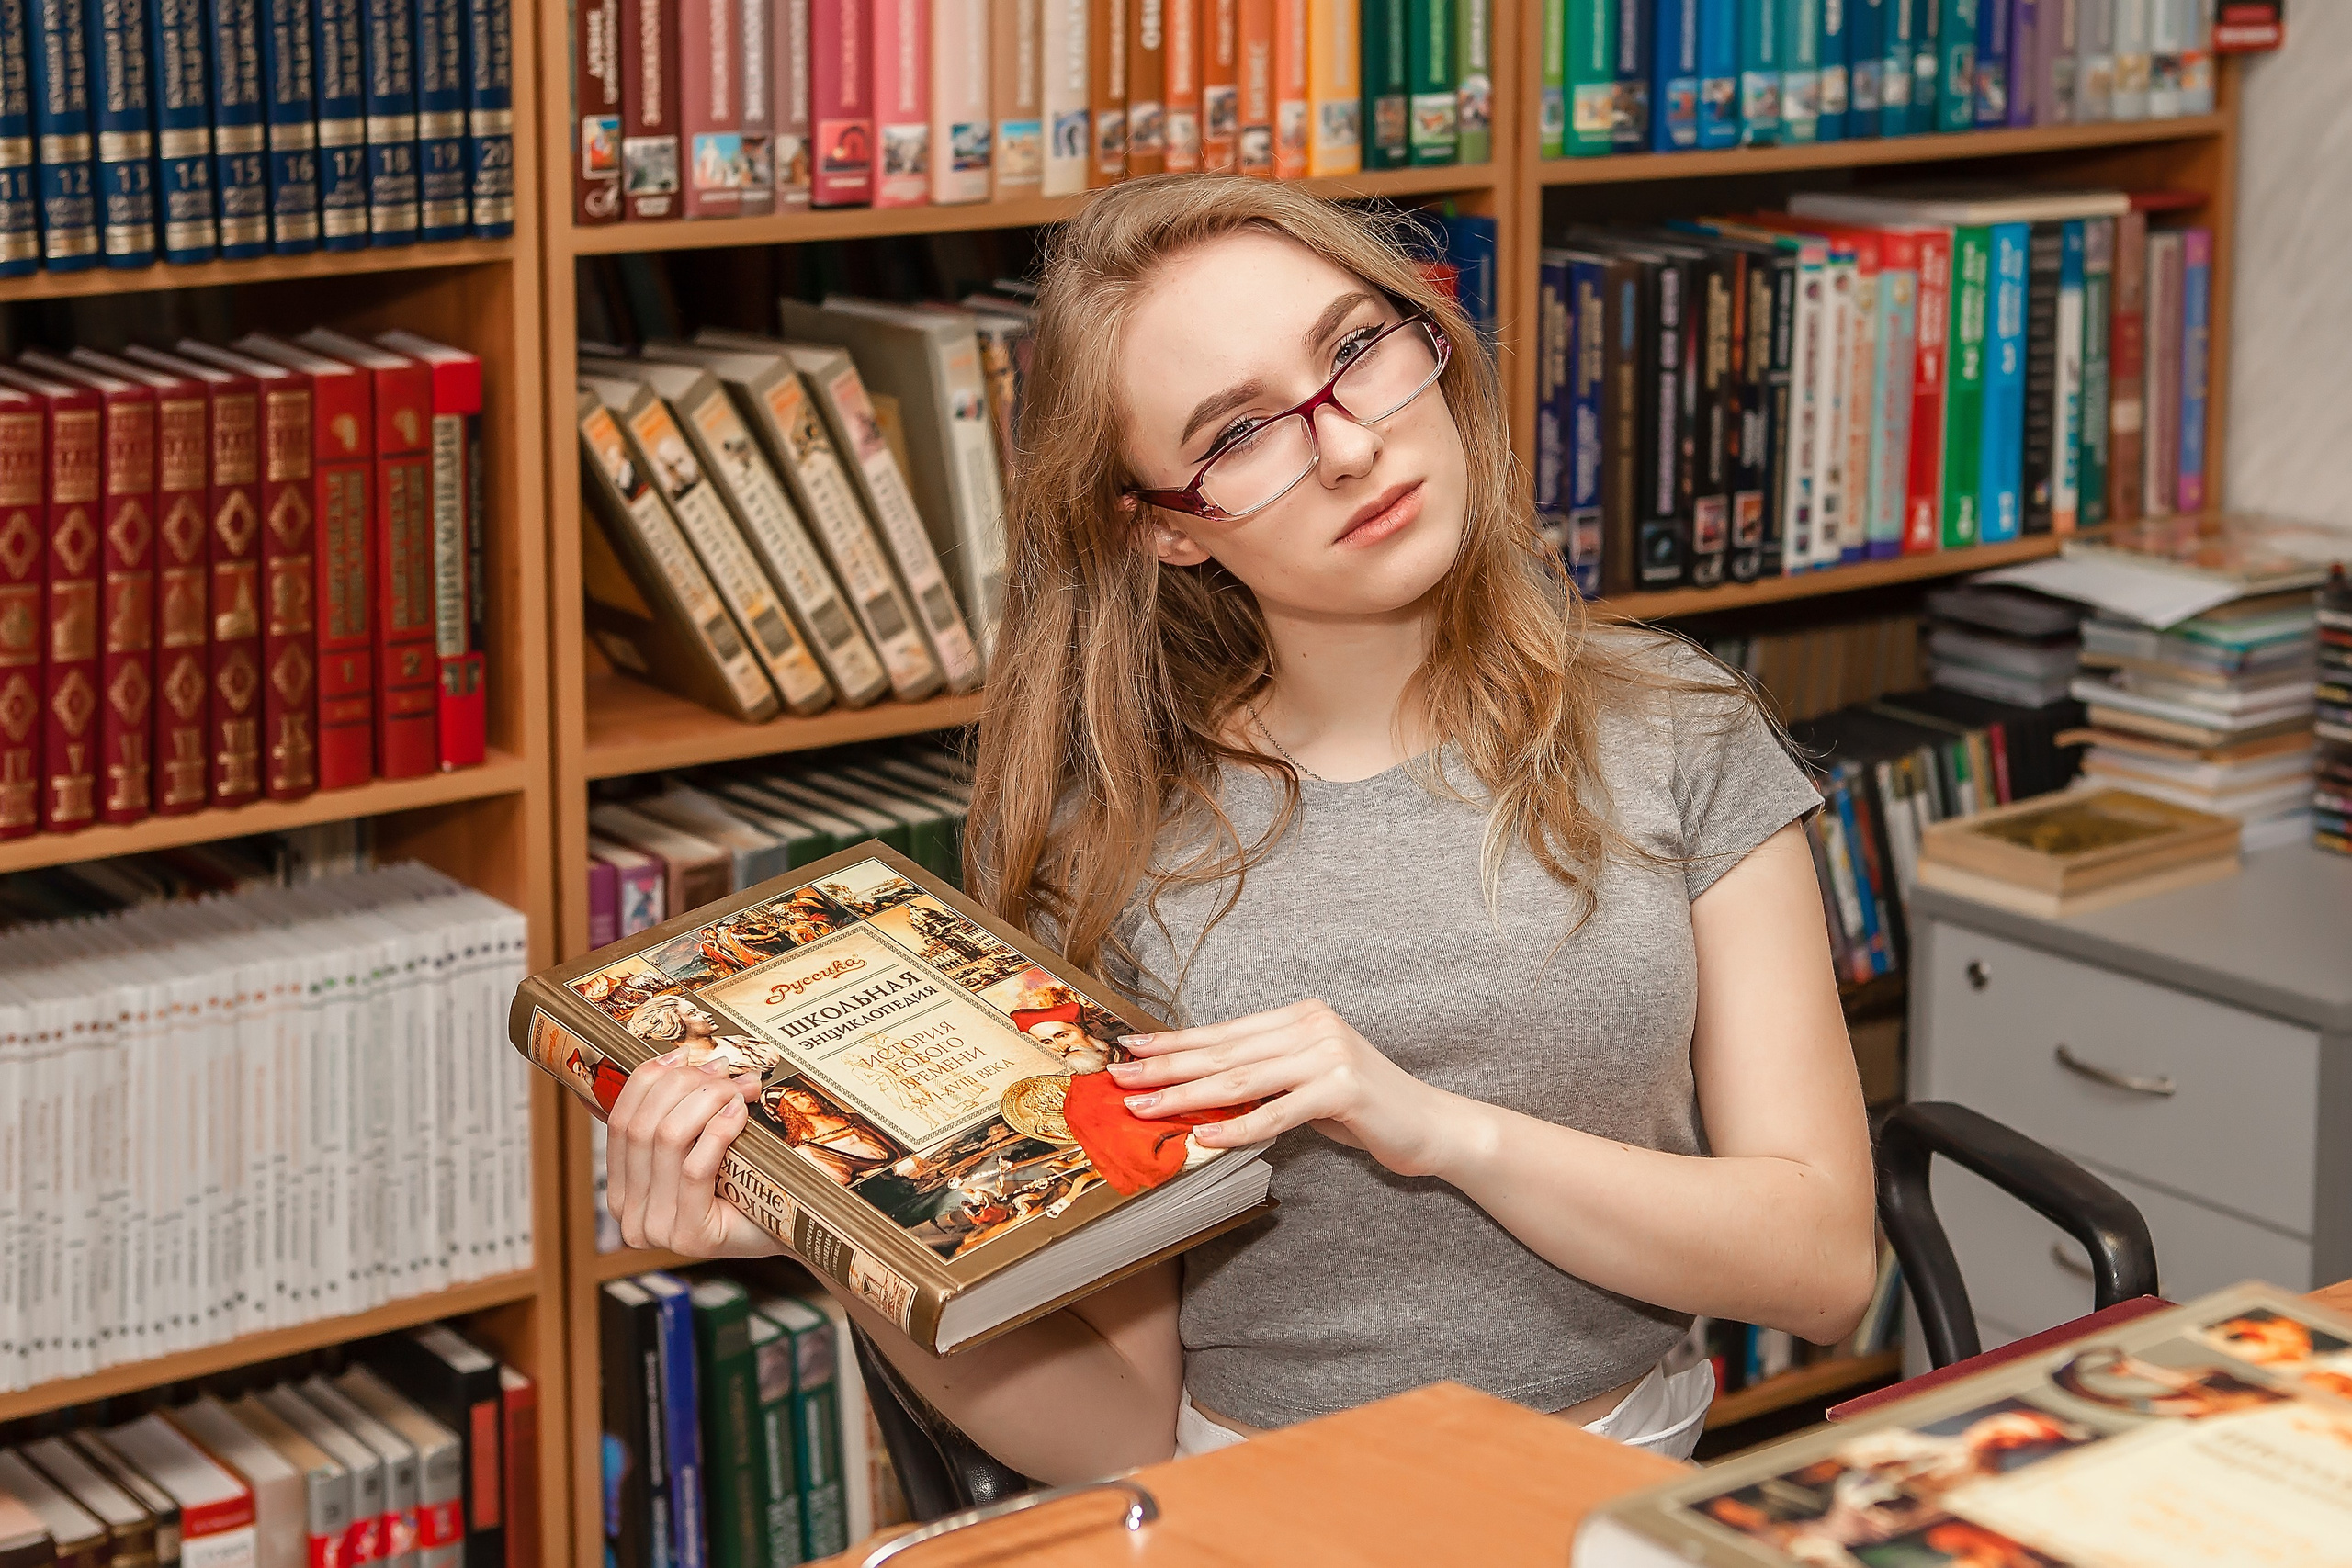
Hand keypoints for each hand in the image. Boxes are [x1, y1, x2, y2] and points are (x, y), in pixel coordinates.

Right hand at [605, 1052, 786, 1258]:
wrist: (788, 1228)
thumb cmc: (744, 1184)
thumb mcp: (703, 1145)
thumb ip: (679, 1114)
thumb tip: (673, 1060)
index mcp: (622, 1189)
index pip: (619, 1121)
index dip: (648, 1080)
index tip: (683, 1056)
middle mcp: (629, 1214)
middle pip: (642, 1126)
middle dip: (685, 1086)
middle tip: (725, 1071)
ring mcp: (657, 1229)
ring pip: (668, 1139)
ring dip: (707, 1101)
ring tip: (741, 1089)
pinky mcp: (690, 1236)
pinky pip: (695, 1168)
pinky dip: (718, 1131)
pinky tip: (739, 1113)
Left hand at [1105, 999, 1480, 1178]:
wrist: (1430, 1125)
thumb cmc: (1363, 1109)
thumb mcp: (1305, 1085)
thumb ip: (1261, 1080)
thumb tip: (1196, 1094)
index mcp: (1299, 1016)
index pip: (1222, 1032)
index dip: (1172, 1043)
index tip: (1128, 1051)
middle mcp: (1312, 1026)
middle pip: (1223, 1053)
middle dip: (1165, 1069)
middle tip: (1119, 1081)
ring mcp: (1328, 1054)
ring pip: (1240, 1081)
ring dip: (1185, 1097)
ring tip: (1144, 1109)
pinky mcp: (1342, 1088)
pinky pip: (1275, 1113)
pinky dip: (1235, 1128)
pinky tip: (1202, 1137)